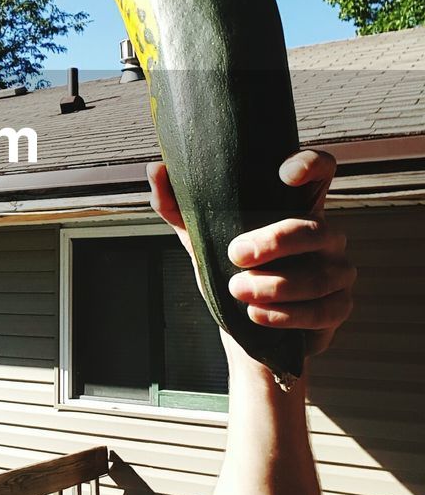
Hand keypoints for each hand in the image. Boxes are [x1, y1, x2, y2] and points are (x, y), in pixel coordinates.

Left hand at [147, 149, 355, 355]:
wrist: (244, 329)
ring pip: (319, 275)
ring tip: (237, 291)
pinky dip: (286, 315)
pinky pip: (323, 310)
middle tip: (235, 254)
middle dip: (274, 242)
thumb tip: (156, 169)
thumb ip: (178, 206)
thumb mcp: (201, 238)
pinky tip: (256, 316)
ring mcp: (337, 270)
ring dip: (274, 286)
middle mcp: (323, 233)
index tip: (284, 175)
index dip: (311, 164)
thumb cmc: (229, 271)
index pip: (320, 170)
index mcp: (294, 207)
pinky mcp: (338, 306)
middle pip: (314, 228)